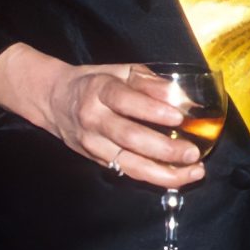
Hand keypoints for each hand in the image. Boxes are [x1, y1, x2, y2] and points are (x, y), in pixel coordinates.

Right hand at [0, 45, 207, 189]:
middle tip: (193, 153)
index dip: (151, 109)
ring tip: (193, 171)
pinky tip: (178, 177)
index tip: (178, 117)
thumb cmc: (95, 82)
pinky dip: (154, 177)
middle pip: (129, 137)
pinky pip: (128, 172)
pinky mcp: (97, 161)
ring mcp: (93, 145)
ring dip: (164, 172)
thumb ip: (149, 82)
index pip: (124, 100)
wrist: (55, 101)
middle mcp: (93, 119)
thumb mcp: (120, 72)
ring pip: (129, 164)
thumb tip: (182, 97)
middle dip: (164, 149)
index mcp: (99, 90)